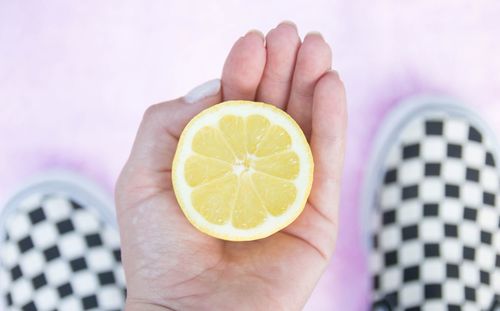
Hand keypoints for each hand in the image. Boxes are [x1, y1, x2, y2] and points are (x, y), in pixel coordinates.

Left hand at [116, 21, 346, 310]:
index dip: (244, 70)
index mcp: (216, 160)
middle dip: (283, 68)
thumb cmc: (158, 250)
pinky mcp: (317, 216)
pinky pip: (327, 162)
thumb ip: (169, 123)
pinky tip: (331, 85)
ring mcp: (288, 191)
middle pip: (274, 110)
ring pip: (304, 128)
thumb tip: (214, 85)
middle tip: (292, 33)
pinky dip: (332, 122)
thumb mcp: (140, 175)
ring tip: (317, 46)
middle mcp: (253, 171)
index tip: (253, 41)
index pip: (235, 105)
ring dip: (312, 84)